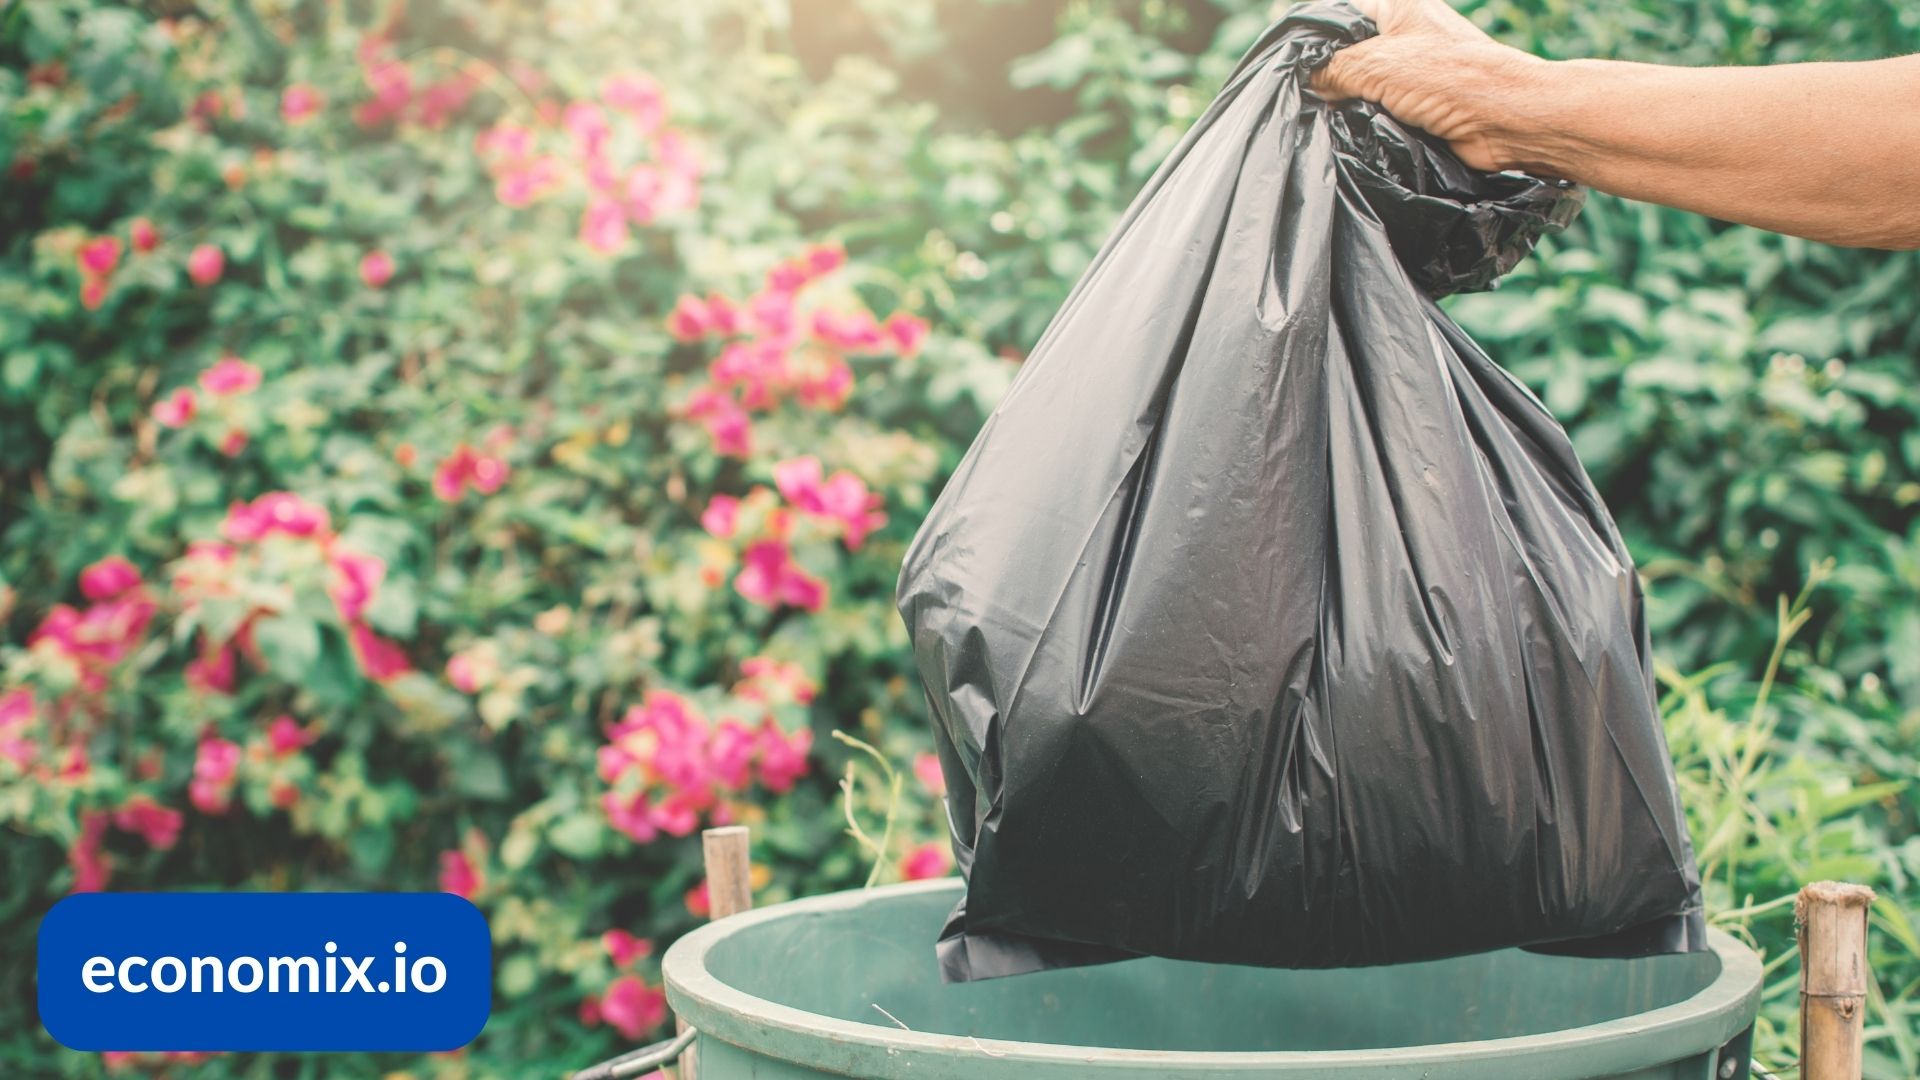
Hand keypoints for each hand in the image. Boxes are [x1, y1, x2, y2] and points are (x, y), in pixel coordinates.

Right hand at [1312, 0, 1546, 171]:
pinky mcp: (1420, 104)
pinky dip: (1365, 121)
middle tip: (1301, 97)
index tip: (1285, 66)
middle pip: (1347, 52)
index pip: (1337, 14)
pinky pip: (1378, 110)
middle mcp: (1406, 32)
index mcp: (1397, 5)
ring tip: (1322, 117)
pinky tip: (1348, 132)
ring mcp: (1413, 70)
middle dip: (1327, 76)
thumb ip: (1331, 70)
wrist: (1506, 120)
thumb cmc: (1448, 78)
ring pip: (1361, 85)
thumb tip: (1305, 84)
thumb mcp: (1375, 64)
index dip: (1311, 38)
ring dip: (1346, 103)